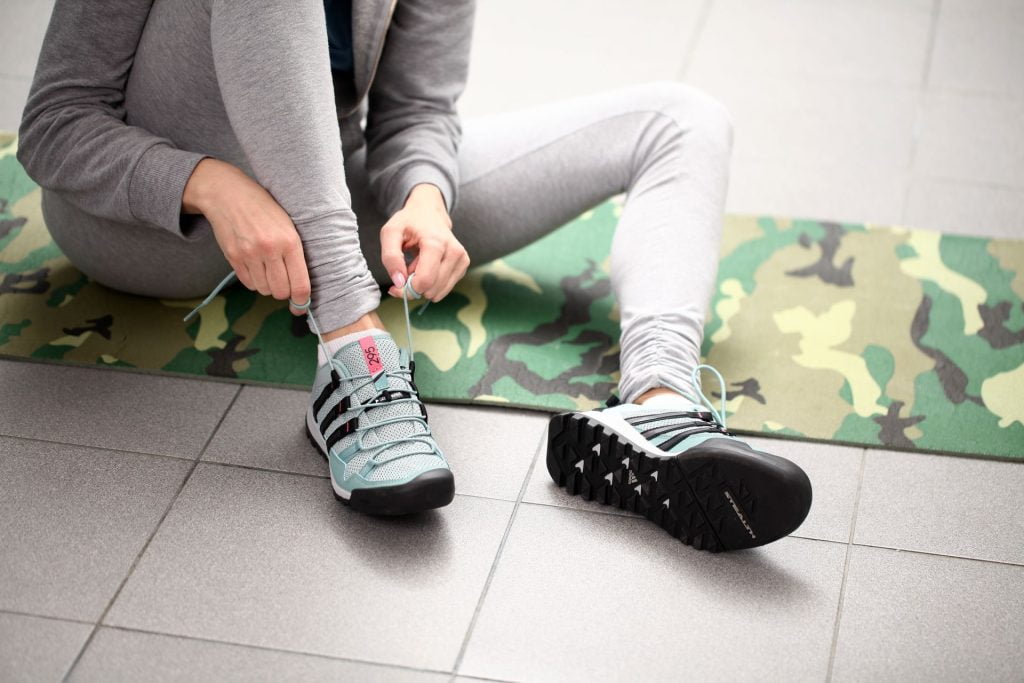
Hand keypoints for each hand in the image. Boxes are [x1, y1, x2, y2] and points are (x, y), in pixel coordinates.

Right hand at [183, 158, 310, 314]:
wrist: (228, 194)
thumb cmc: (264, 209)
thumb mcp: (288, 225)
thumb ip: (295, 253)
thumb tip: (300, 286)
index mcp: (290, 241)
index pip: (300, 284)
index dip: (302, 301)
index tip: (301, 306)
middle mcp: (270, 250)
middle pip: (280, 292)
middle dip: (284, 292)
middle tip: (284, 282)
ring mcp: (249, 254)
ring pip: (263, 290)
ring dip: (268, 286)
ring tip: (268, 269)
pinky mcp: (233, 257)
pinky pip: (248, 283)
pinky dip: (254, 281)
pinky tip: (255, 266)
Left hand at [380, 183, 468, 301]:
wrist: (429, 211)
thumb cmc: (408, 222)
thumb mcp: (390, 233)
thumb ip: (391, 257)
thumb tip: (399, 283)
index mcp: (436, 243)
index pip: (425, 280)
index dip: (406, 289)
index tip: (395, 285)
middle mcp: (454, 251)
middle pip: (431, 289)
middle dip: (414, 288)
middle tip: (406, 271)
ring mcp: (462, 259)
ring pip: (439, 292)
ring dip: (423, 285)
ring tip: (417, 265)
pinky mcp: (464, 265)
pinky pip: (445, 288)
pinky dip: (433, 282)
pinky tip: (428, 266)